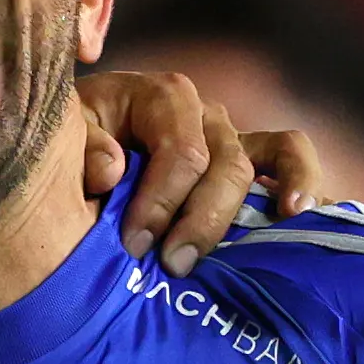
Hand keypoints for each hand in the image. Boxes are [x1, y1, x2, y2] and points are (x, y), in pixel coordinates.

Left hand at [79, 67, 327, 274]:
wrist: (73, 153)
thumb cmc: (70, 147)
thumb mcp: (62, 137)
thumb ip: (81, 147)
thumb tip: (112, 170)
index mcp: (160, 97)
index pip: (181, 150)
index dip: (161, 200)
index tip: (133, 245)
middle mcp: (203, 113)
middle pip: (223, 165)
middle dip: (199, 220)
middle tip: (172, 266)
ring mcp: (230, 135)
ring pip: (261, 162)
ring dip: (245, 210)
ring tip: (247, 242)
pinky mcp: (249, 159)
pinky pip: (290, 156)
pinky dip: (301, 179)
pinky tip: (299, 212)